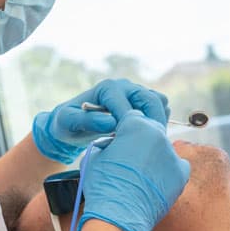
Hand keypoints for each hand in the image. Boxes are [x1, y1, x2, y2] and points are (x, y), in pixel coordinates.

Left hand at [32, 79, 170, 162]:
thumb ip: (87, 121)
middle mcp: (125, 86)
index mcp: (108, 88)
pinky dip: (159, 122)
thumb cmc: (68, 123)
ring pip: (160, 104)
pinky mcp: (143, 102)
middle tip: (139, 144)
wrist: (73, 124)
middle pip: (151, 101)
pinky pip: (162, 109)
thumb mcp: (68, 122)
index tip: (125, 144)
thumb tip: (110, 122)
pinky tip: (145, 136)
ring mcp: (136, 93)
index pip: (129, 106)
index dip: (129, 126)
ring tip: (142, 140)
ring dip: (156, 122)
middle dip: (149, 123)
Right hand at [77, 112, 189, 230]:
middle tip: (132, 159)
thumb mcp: (96, 155)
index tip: (122, 142)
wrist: (120, 216)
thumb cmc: (104, 187)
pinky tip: (155, 181)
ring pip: (164, 148)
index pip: (133, 118)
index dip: (125, 130)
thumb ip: (110, 142)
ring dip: (155, 156)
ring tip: (142, 175)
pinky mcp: (182, 172)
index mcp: (136, 125)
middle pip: (151, 130)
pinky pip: (177, 165)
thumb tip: (116, 143)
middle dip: (142, 141)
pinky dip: (169, 171)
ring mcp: (172, 153)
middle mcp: (158, 134)